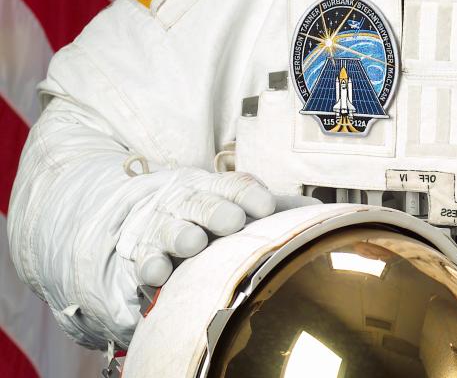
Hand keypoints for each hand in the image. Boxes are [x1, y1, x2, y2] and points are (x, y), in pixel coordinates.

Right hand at [116, 168, 276, 286]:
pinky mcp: (138, 254)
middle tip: (232, 221)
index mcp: (215, 188)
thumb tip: (317, 211)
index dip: (248, 194)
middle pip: (201, 203)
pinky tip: (158, 273)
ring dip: (181, 235)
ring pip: (169, 228)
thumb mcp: (233, 200)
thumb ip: (273, 208)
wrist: (137, 209)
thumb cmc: (203, 208)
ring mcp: (160, 226)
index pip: (233, 185)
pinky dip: (149, 266)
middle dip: (216, 211)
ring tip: (193, 243)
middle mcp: (186, 202)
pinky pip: (142, 259)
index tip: (266, 205)